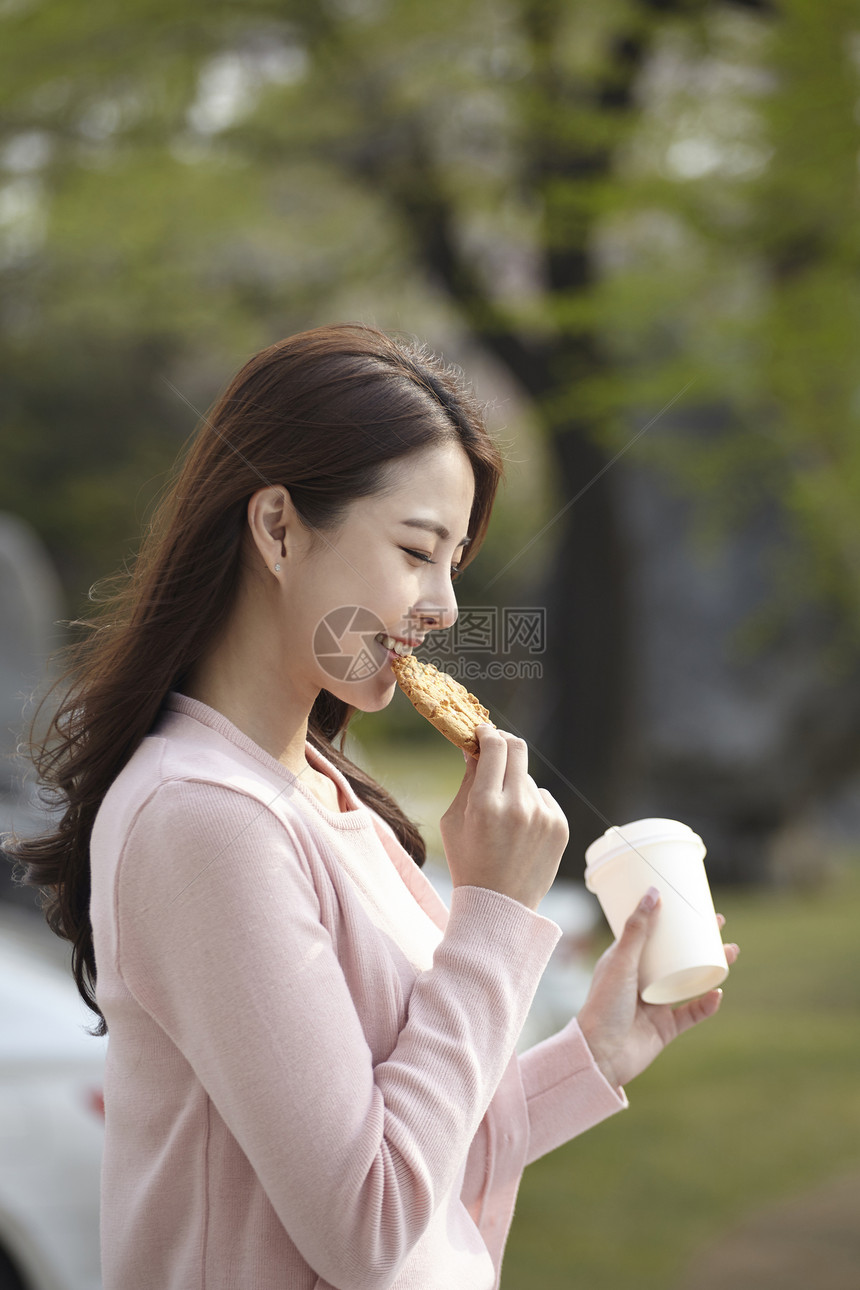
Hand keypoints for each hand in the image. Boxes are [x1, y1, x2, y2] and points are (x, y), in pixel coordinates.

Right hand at [440, 726, 568, 911]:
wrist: (499, 905)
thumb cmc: (468, 862)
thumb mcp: (453, 821)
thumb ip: (466, 780)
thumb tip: (475, 746)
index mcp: (485, 805)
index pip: (494, 746)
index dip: (486, 733)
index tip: (480, 733)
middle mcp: (518, 806)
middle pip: (517, 748)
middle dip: (503, 743)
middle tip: (493, 749)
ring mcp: (543, 816)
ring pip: (528, 778)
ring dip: (514, 783)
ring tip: (503, 815)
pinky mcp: (560, 826)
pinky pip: (544, 798)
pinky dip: (531, 803)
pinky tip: (520, 829)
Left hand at [576, 888, 739, 1089]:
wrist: (601, 1056)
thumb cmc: (603, 1005)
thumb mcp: (621, 961)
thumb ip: (637, 930)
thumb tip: (653, 892)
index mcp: (626, 962)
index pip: (651, 934)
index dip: (670, 919)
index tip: (689, 903)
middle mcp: (642, 980)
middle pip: (675, 955)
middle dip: (698, 940)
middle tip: (718, 924)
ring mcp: (655, 1004)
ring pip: (689, 981)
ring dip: (710, 967)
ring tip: (730, 953)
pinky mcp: (666, 1028)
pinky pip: (692, 1013)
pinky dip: (706, 1004)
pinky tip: (718, 993)